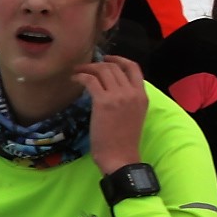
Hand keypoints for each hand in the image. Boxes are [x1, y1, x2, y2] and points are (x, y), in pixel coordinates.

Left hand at [75, 55, 148, 175]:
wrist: (120, 157)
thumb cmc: (124, 141)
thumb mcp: (134, 115)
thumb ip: (128, 99)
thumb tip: (111, 86)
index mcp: (142, 95)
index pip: (134, 68)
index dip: (119, 59)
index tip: (106, 58)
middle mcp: (132, 92)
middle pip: (114, 67)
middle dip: (98, 64)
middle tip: (85, 67)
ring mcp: (118, 96)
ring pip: (102, 70)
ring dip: (87, 68)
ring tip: (77, 72)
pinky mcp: (103, 102)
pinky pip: (90, 80)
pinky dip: (80, 76)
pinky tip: (75, 80)